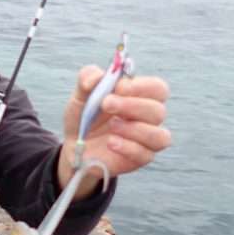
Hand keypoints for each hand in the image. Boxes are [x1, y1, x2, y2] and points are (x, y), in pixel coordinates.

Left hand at [57, 66, 170, 192]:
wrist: (73, 146)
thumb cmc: (84, 117)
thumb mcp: (80, 94)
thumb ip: (87, 78)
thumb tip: (98, 76)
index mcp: (140, 97)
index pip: (157, 89)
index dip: (142, 86)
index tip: (118, 87)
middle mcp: (148, 118)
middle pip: (158, 111)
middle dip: (132, 105)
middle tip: (106, 103)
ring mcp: (146, 140)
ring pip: (160, 136)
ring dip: (135, 129)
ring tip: (111, 126)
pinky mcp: (139, 158)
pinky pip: (146, 155)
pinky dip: (128, 147)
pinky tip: (111, 143)